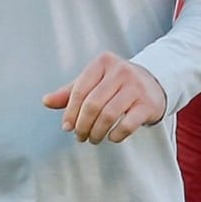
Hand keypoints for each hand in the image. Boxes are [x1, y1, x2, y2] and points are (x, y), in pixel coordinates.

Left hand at [43, 52, 166, 143]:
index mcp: (103, 62)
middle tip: (80, 137)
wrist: (154, 84)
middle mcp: (120, 71)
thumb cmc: (116, 84)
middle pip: (93, 104)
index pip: (80, 90)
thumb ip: (70, 92)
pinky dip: (116, 135)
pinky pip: (127, 124)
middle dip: (83, 125)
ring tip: (93, 139)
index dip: (70, 112)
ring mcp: (136, 86)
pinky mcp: (148, 104)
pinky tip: (112, 138)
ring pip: (108, 115)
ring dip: (97, 132)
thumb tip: (46, 101)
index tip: (67, 127)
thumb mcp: (93, 83)